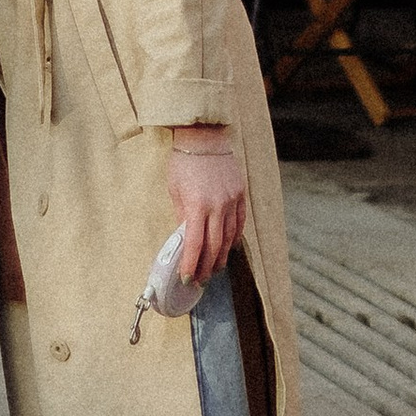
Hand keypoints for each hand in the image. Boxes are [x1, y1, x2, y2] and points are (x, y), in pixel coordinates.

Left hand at [167, 127, 247, 285]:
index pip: (195, 244)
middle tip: (200, 279)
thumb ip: (181, 216)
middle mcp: (217, 206)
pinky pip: (239, 223)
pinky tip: (228, 248)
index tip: (186, 278)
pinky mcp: (241, 195)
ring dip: (221, 257)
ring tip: (214, 269)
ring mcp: (232, 201)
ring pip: (229, 238)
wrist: (204, 136)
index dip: (191, 265)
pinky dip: (234, 239)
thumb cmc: (184, 161)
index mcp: (197, 205)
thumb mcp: (175, 189)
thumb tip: (184, 238)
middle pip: (214, 246)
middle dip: (206, 267)